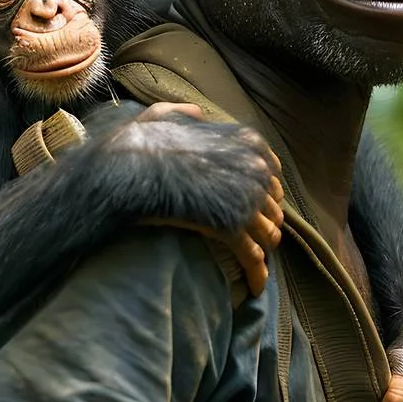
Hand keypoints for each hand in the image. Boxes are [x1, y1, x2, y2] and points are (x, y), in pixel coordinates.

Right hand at [128, 103, 283, 294]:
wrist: (129, 168)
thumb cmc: (142, 144)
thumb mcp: (166, 115)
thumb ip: (187, 114)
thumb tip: (198, 114)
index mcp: (248, 142)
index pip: (272, 174)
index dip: (263, 194)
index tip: (254, 208)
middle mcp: (256, 169)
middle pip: (273, 206)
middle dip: (265, 223)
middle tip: (253, 240)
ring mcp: (247, 199)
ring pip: (269, 233)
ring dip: (262, 249)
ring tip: (254, 264)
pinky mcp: (232, 227)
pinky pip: (254, 257)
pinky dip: (257, 274)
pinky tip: (255, 287)